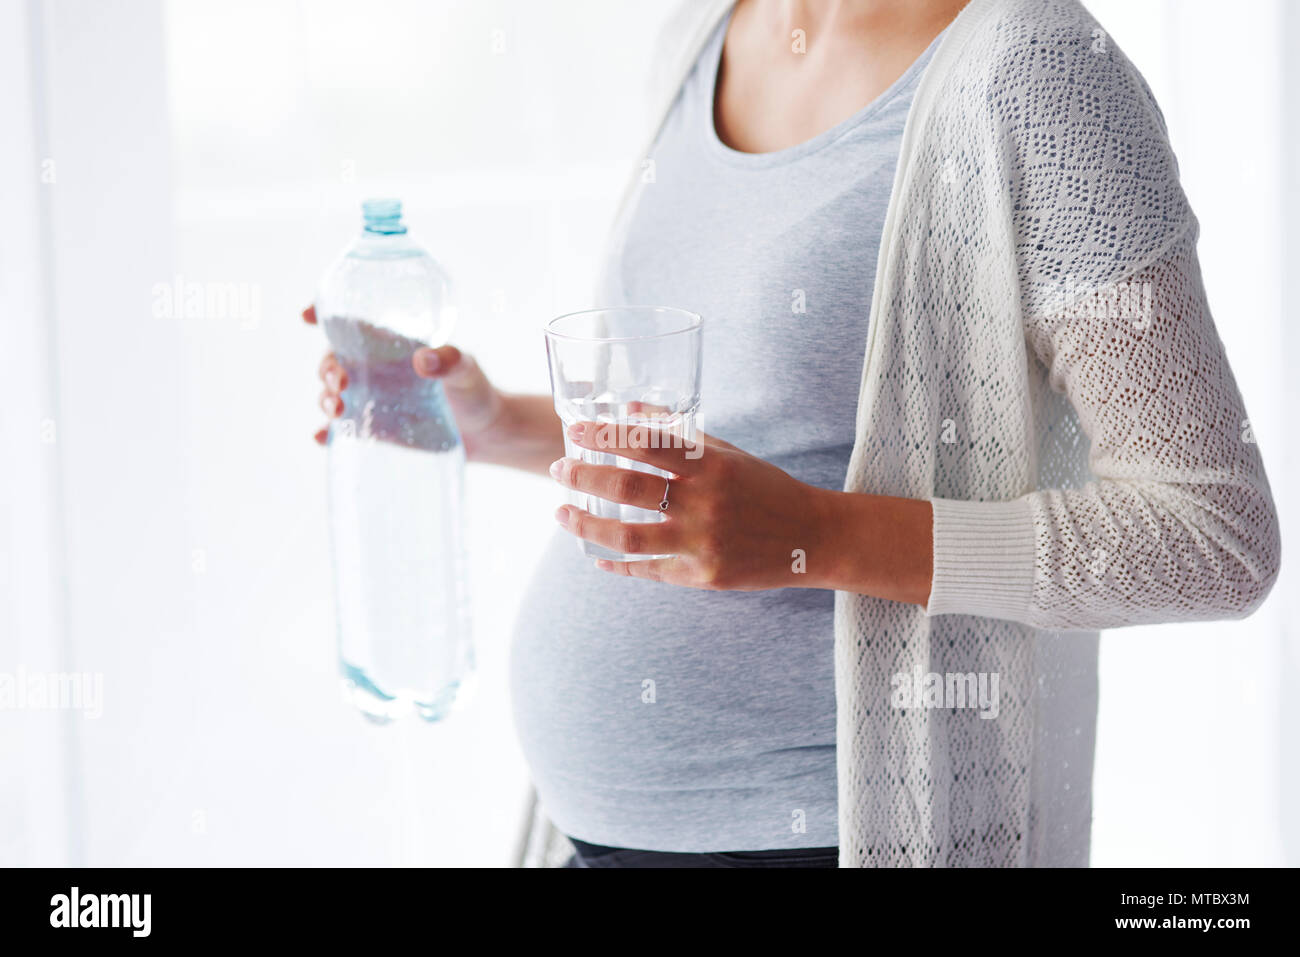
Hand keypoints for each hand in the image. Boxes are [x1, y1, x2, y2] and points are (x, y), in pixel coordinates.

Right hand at [303, 304, 561, 473]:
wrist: (486, 435)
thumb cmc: (476, 391)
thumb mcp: (467, 371)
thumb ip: (450, 361)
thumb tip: (422, 359)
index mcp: (391, 346)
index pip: (351, 324)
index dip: (325, 315)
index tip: (307, 316)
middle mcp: (375, 370)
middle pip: (332, 360)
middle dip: (325, 368)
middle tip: (339, 383)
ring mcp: (372, 400)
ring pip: (331, 394)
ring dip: (324, 398)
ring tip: (337, 409)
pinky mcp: (374, 429)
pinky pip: (342, 430)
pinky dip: (327, 433)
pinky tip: (323, 437)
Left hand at [550, 421, 834, 589]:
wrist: (812, 538)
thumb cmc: (765, 489)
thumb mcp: (728, 453)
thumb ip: (680, 434)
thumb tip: (629, 408)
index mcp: (711, 466)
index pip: (647, 444)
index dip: (606, 436)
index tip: (576, 432)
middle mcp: (704, 503)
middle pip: (629, 487)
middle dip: (585, 477)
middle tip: (560, 471)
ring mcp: (703, 542)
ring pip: (629, 536)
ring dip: (587, 524)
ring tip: (562, 514)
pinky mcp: (704, 576)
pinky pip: (651, 571)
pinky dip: (619, 565)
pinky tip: (598, 558)